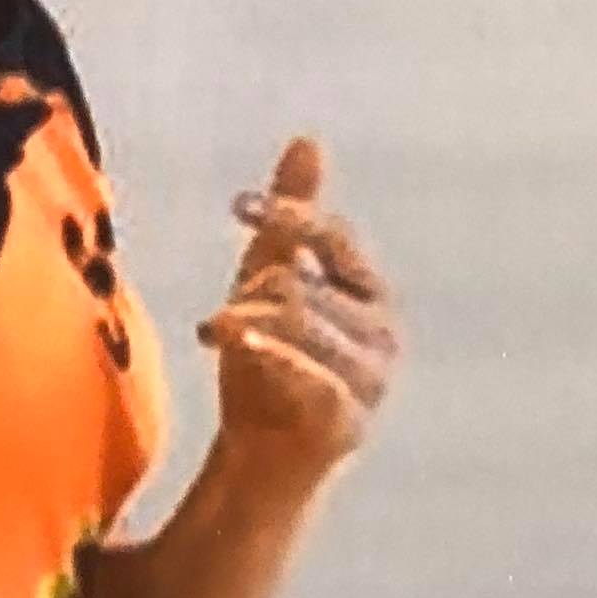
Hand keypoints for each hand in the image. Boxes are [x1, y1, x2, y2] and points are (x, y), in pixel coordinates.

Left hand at [198, 135, 400, 489]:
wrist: (263, 457)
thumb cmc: (270, 362)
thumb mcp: (273, 279)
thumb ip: (293, 220)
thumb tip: (308, 139)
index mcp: (370, 290)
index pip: (333, 235)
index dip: (287, 215)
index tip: (240, 206)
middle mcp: (382, 332)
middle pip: (302, 282)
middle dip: (252, 291)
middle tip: (225, 316)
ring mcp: (371, 380)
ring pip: (297, 321)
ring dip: (242, 322)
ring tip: (214, 332)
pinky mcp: (348, 421)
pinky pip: (304, 373)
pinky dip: (264, 354)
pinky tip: (228, 343)